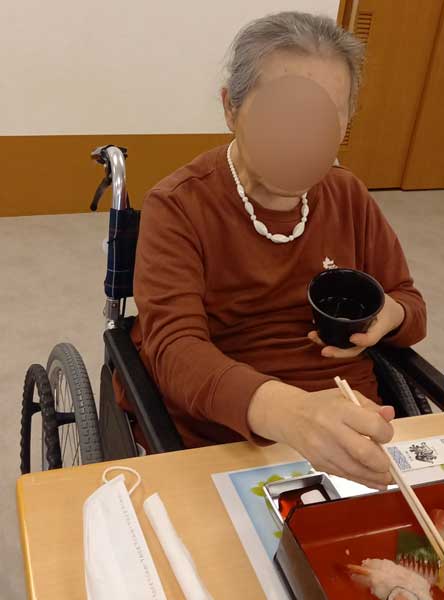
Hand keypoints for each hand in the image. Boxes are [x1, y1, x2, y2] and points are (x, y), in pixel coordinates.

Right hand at [248, 381, 394, 488]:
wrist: (289, 415)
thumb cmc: (321, 405)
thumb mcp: (346, 396)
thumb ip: (370, 407)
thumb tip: (390, 414)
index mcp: (340, 410)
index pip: (373, 426)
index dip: (386, 433)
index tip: (385, 435)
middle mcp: (331, 430)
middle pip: (365, 453)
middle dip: (383, 463)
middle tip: (389, 464)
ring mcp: (323, 450)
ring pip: (356, 471)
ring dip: (375, 477)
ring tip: (386, 477)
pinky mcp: (319, 463)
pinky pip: (345, 476)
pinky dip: (362, 480)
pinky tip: (374, 481)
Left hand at [308, 294, 404, 358]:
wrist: (390, 314)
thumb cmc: (384, 307)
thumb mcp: (382, 299)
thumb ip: (371, 289)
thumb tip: (344, 273)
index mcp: (377, 330)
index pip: (371, 339)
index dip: (363, 340)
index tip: (352, 338)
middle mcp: (365, 336)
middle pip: (352, 350)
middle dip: (337, 351)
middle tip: (324, 351)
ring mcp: (356, 337)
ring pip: (342, 347)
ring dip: (326, 343)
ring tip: (312, 336)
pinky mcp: (348, 334)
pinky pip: (337, 339)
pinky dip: (325, 336)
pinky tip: (315, 330)